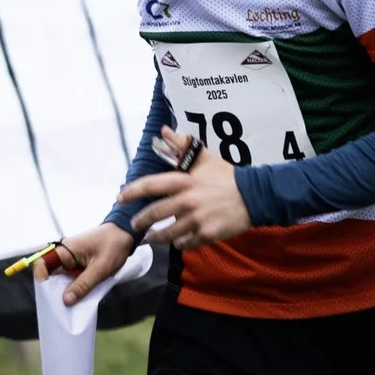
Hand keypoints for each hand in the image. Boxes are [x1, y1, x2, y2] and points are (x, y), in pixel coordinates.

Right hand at [35, 222, 136, 306]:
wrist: (125, 234)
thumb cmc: (113, 245)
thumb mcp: (100, 268)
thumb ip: (83, 285)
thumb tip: (66, 300)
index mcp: (65, 250)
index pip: (42, 263)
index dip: (40, 278)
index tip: (48, 293)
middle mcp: (65, 255)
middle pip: (51, 275)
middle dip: (54, 290)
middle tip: (61, 306)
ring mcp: (71, 261)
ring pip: (62, 279)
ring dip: (66, 291)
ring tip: (72, 304)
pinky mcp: (78, 266)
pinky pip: (72, 279)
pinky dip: (75, 288)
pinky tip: (81, 296)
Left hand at [121, 130, 254, 250]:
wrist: (254, 197)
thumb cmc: (227, 177)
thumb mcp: (205, 159)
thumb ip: (183, 146)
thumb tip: (165, 131)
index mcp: (184, 182)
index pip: (151, 186)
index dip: (132, 192)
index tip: (120, 197)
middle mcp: (187, 202)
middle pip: (154, 214)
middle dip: (141, 221)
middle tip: (135, 224)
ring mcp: (196, 220)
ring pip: (167, 234)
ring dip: (156, 237)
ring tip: (151, 238)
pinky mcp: (206, 235)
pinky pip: (185, 244)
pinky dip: (180, 243)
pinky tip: (178, 241)